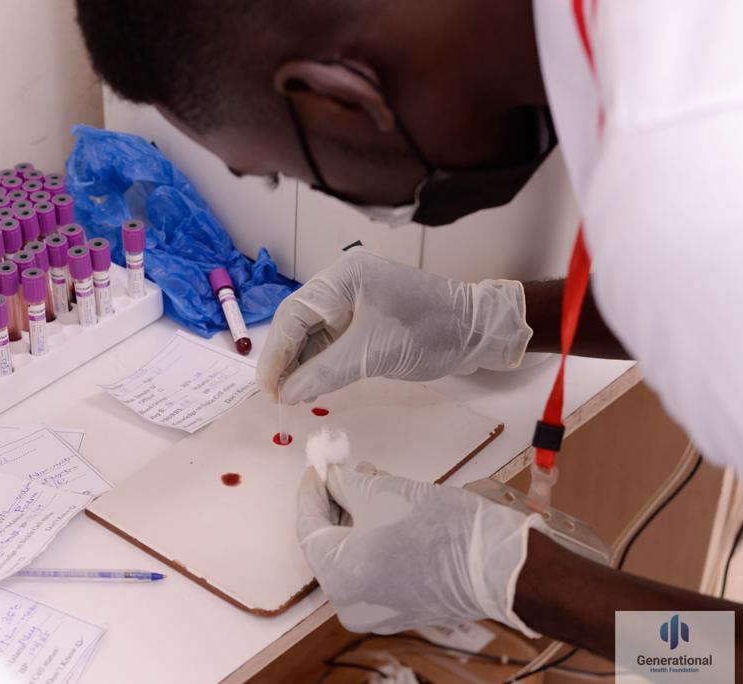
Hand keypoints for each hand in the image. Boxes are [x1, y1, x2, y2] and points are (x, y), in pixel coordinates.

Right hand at [257, 248, 531, 403]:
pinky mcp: (363, 320)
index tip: (267, 388)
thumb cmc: (427, 332)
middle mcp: (341, 284)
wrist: (474, 332)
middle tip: (274, 397)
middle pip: (297, 323)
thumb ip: (323, 373)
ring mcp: (352, 301)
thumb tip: (286, 394)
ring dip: (300, 365)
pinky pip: (330, 341)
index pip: (293, 315)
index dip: (276, 354)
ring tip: (289, 397)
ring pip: (312, 335)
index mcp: (341, 278)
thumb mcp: (371, 355)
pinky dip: (319, 364)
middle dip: (285, 361)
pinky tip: (310, 386)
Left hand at [297, 463, 544, 635]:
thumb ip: (344, 483)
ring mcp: (376, 609)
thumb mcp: (379, 493)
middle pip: (330, 543)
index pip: (309, 529)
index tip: (316, 468)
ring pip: (352, 553)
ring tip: (369, 478)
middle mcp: (351, 602)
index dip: (310, 492)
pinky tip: (382, 504)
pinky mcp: (399, 606)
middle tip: (342, 469)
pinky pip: (372, 566)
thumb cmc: (438, 528)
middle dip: (337, 501)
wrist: (495, 562)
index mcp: (340, 579)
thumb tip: (329, 475)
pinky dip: (372, 535)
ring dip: (356, 515)